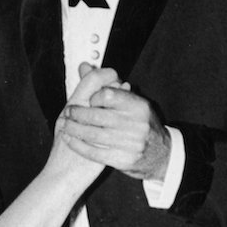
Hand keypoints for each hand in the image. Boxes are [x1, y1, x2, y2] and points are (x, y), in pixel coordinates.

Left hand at [59, 63, 170, 182]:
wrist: (161, 154)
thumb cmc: (141, 124)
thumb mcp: (132, 102)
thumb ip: (107, 85)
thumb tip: (83, 66)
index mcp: (139, 106)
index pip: (108, 95)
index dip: (93, 97)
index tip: (87, 100)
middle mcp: (137, 124)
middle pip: (97, 116)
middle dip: (77, 114)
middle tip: (68, 113)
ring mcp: (131, 143)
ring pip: (93, 135)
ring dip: (74, 130)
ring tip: (64, 126)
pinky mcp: (124, 160)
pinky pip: (95, 152)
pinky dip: (78, 146)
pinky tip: (70, 140)